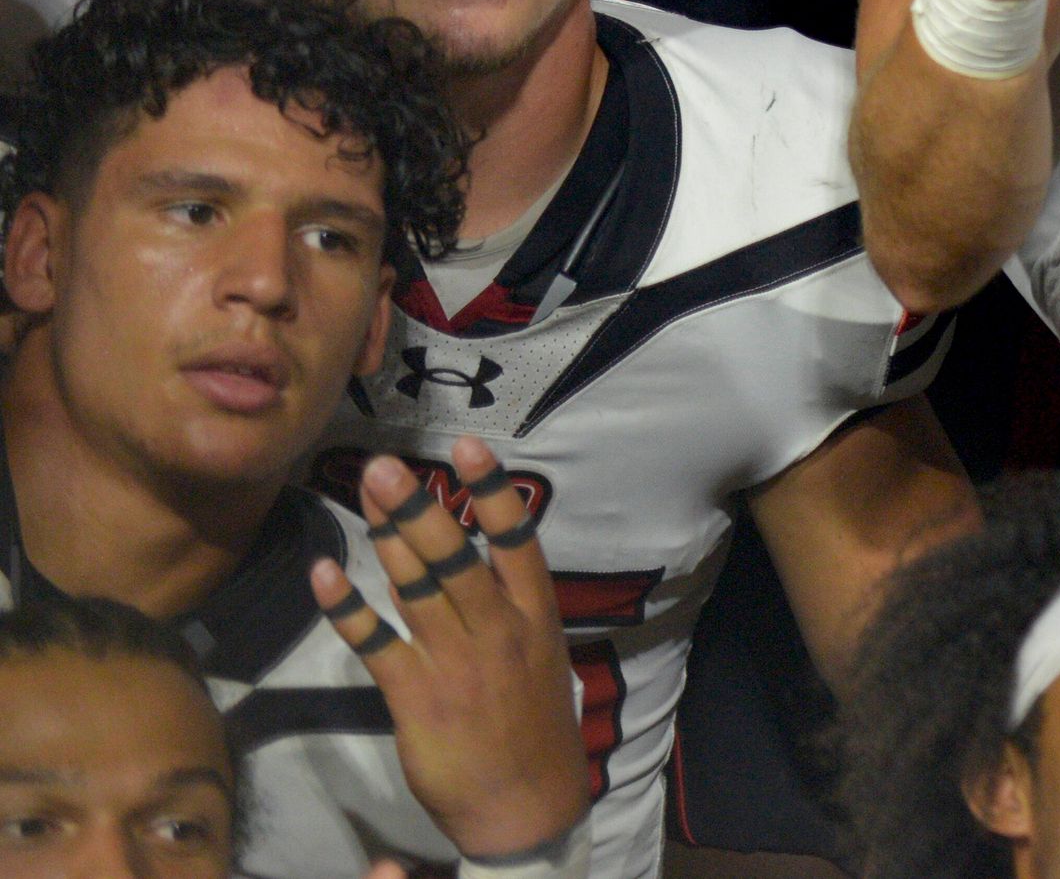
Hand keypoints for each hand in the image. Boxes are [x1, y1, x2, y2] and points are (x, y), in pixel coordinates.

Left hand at [313, 443, 591, 860]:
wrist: (527, 805)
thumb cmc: (535, 729)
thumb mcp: (541, 661)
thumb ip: (505, 614)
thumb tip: (456, 566)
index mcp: (536, 619)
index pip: (517, 543)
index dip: (492, 493)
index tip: (468, 447)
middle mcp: (498, 632)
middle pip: (457, 558)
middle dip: (421, 508)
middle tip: (387, 465)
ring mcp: (457, 665)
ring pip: (418, 590)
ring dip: (389, 539)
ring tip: (366, 493)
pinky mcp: (417, 698)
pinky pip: (377, 645)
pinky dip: (349, 610)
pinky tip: (325, 577)